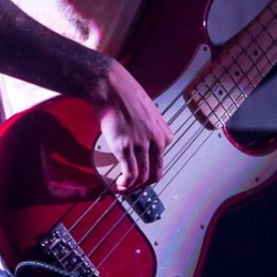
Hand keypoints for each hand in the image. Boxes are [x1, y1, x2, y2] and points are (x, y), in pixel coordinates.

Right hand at [94, 60, 173, 190]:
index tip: (139, 172)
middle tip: (133, 187)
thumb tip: (144, 142)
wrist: (112, 88)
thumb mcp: (149, 113)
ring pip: (142, 177)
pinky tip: (119, 185)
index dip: (149, 170)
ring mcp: (140, 145)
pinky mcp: (124, 148)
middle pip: (155, 173)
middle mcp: (156, 140)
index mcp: (164, 133)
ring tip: (124, 188)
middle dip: (144, 184)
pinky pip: (129, 174)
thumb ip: (150, 130)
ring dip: (133, 187)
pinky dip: (125, 184)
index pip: (161, 160)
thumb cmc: (127, 95)